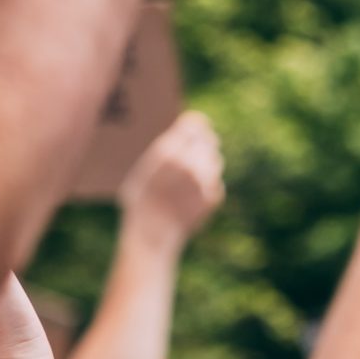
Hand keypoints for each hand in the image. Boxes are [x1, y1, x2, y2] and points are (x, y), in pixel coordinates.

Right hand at [120, 110, 224, 243]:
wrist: (151, 234)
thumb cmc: (142, 201)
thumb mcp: (142, 170)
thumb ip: (164, 150)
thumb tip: (187, 130)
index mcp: (167, 153)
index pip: (195, 125)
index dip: (199, 125)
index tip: (200, 127)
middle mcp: (188, 164)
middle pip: (209, 141)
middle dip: (204, 144)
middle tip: (195, 152)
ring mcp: (203, 182)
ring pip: (215, 161)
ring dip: (207, 165)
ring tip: (190, 177)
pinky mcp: (213, 197)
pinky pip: (217, 183)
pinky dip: (209, 186)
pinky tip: (194, 195)